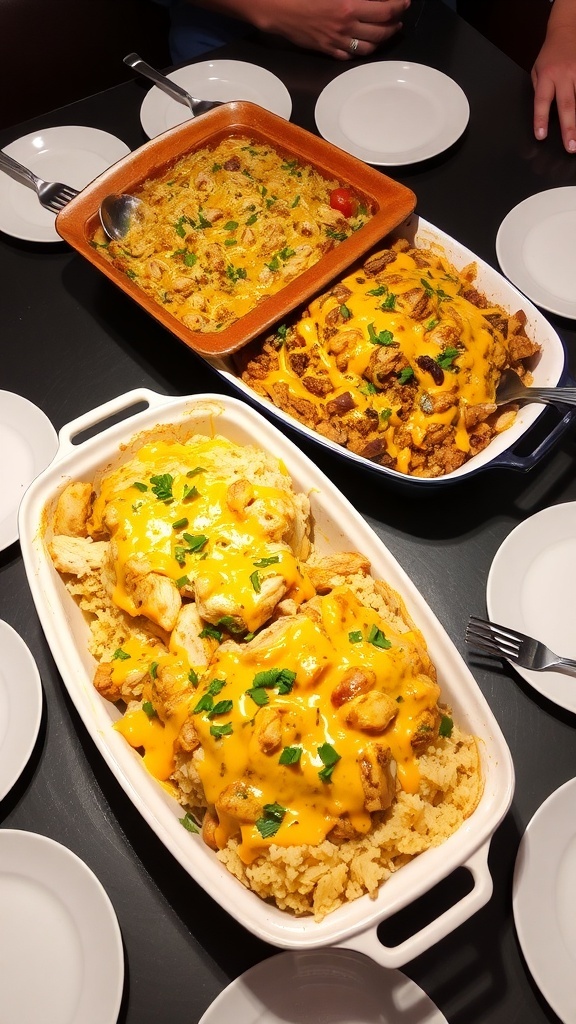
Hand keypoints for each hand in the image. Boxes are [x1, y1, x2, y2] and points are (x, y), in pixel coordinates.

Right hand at [254, 0, 410, 59]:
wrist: (277, 10)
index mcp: (348, 6)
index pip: (384, 11)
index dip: (398, 7)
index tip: (404, 3)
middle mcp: (346, 27)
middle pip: (381, 31)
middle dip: (394, 24)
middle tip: (398, 18)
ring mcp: (337, 42)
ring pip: (369, 47)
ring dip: (382, 40)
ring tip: (386, 31)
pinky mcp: (327, 50)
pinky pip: (351, 55)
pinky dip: (362, 50)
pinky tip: (366, 43)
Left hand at [532, 22, 575, 152]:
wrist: (567, 28)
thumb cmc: (550, 54)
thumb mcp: (537, 69)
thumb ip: (540, 89)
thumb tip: (543, 112)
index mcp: (546, 75)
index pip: (542, 101)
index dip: (541, 119)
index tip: (541, 136)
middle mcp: (564, 74)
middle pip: (567, 105)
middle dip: (569, 128)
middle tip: (571, 147)